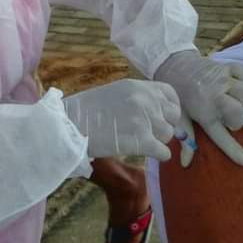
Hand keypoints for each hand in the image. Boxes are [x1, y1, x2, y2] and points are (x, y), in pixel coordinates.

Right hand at [63, 79, 179, 161]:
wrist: (70, 125)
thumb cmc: (88, 111)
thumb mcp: (116, 93)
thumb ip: (138, 99)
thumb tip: (156, 112)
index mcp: (139, 86)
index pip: (171, 95)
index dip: (169, 109)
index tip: (161, 118)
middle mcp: (146, 100)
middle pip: (172, 117)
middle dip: (163, 126)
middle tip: (148, 133)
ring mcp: (145, 119)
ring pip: (168, 135)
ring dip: (158, 141)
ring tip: (140, 142)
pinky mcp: (142, 140)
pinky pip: (164, 152)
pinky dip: (158, 155)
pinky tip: (146, 153)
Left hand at [154, 50, 242, 167]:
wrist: (174, 65)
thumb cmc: (177, 94)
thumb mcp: (179, 117)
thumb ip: (186, 138)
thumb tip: (184, 163)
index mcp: (202, 110)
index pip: (220, 134)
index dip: (233, 149)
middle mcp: (214, 95)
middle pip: (238, 112)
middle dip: (238, 120)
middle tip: (229, 121)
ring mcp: (222, 79)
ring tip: (234, 105)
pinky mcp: (227, 67)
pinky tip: (237, 88)